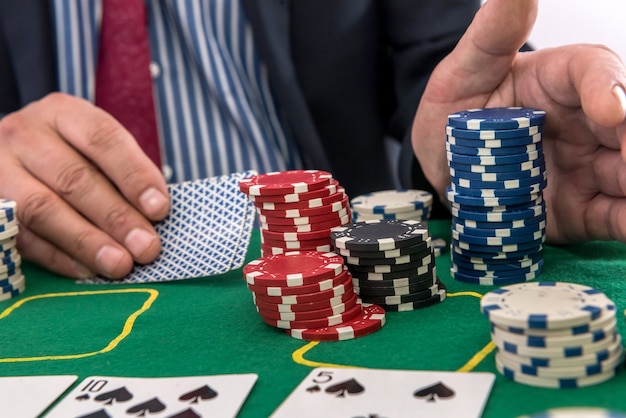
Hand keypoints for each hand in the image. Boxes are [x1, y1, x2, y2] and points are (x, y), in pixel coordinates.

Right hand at [0, 93, 169, 278]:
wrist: (12, 155)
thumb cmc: (71, 154)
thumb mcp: (97, 148)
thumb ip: (126, 173)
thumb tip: (156, 214)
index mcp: (63, 113)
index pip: (102, 139)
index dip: (133, 176)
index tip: (160, 209)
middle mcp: (25, 135)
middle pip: (74, 178)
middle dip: (116, 217)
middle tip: (146, 247)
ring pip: (42, 209)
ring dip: (87, 242)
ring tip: (120, 265)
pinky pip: (22, 237)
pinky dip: (59, 257)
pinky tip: (88, 271)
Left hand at [411, 0, 625, 243]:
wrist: (441, 169)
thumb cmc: (455, 113)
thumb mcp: (462, 73)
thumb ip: (491, 35)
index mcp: (559, 80)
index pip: (595, 72)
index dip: (609, 88)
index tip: (610, 110)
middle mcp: (584, 122)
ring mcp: (587, 165)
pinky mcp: (582, 207)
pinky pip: (614, 216)